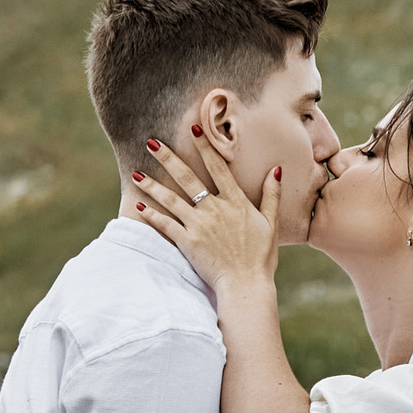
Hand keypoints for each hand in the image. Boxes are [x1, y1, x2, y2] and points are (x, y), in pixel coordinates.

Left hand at [132, 133, 280, 295]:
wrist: (246, 285)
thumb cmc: (260, 257)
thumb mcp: (271, 224)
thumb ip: (272, 195)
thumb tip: (276, 170)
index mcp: (235, 201)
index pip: (217, 166)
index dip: (204, 145)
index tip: (193, 128)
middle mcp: (214, 209)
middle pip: (187, 177)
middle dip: (168, 157)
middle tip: (151, 142)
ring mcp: (199, 225)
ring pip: (170, 199)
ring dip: (152, 185)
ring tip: (136, 173)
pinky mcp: (188, 242)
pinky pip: (166, 225)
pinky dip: (151, 215)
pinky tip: (139, 206)